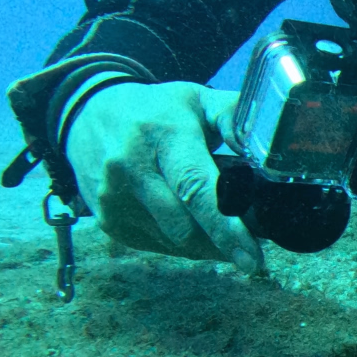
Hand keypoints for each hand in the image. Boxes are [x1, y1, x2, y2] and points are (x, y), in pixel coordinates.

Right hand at [64, 81, 264, 274]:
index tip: (253, 256)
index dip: (226, 227)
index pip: (195, 188)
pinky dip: (181, 241)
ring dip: (205, 242)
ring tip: (218, 223)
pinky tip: (186, 219)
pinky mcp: (107, 220)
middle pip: (185, 226)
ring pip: (174, 242)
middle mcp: (131, 167)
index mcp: (161, 135)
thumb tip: (270, 145)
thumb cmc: (156, 110)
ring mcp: (113, 198)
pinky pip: (157, 245)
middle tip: (250, 242)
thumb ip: (235, 117)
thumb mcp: (197, 99)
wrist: (86, 114)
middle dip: (222, 241)